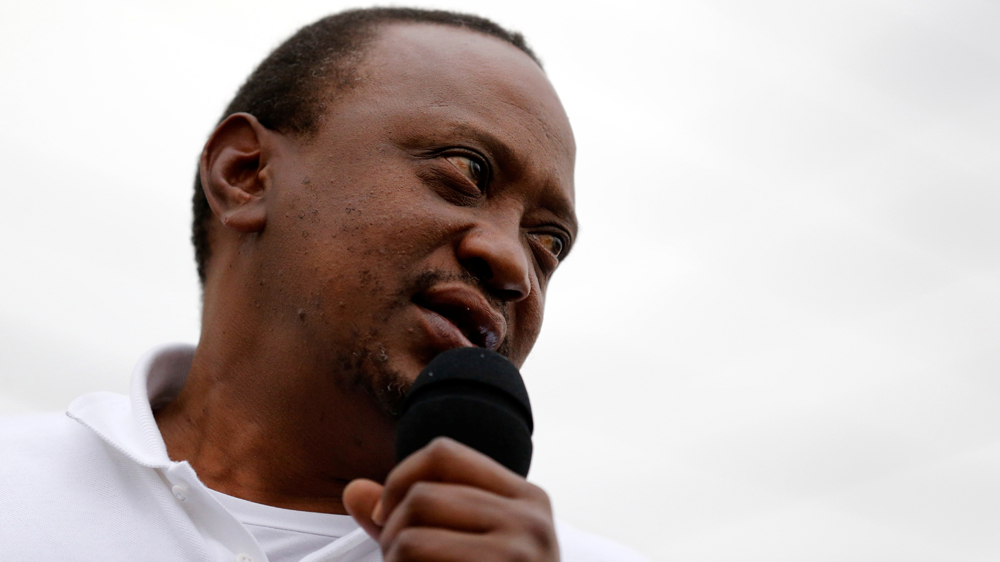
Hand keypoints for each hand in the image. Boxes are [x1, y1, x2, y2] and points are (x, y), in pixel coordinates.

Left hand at [343, 437, 558, 561]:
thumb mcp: (465, 547)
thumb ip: (411, 519)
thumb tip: (354, 490)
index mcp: (525, 498)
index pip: (443, 453)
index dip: (400, 477)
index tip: (387, 517)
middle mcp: (529, 520)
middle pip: (421, 496)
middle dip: (391, 532)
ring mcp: (519, 556)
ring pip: (410, 538)